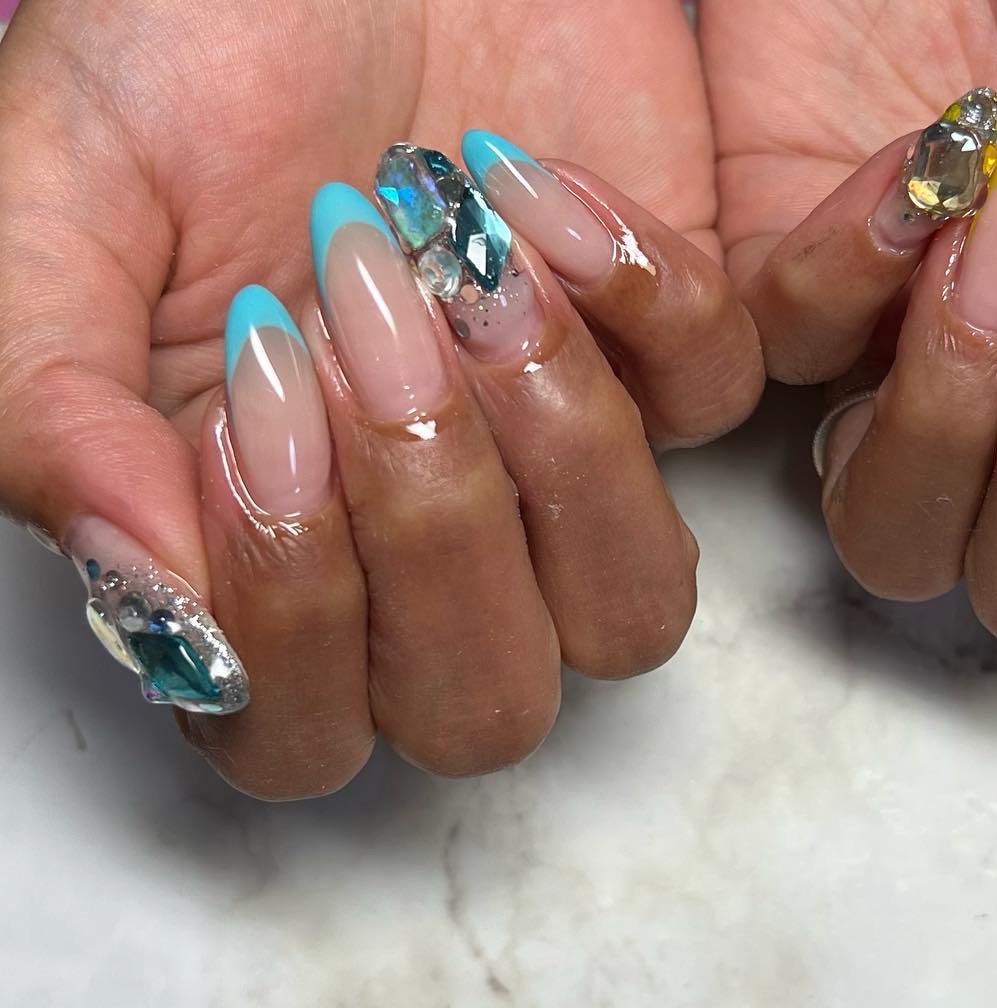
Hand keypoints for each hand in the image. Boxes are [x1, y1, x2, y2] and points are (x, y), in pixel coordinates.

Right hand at [0, 0, 760, 796]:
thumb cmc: (191, 53)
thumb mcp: (61, 203)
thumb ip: (44, 407)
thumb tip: (142, 597)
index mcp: (260, 558)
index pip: (297, 733)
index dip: (292, 612)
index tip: (247, 414)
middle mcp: (422, 558)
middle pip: (482, 710)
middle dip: (429, 530)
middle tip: (352, 324)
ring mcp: (560, 478)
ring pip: (633, 617)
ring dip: (560, 457)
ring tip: (470, 279)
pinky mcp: (673, 367)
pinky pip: (713, 406)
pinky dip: (640, 294)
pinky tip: (533, 184)